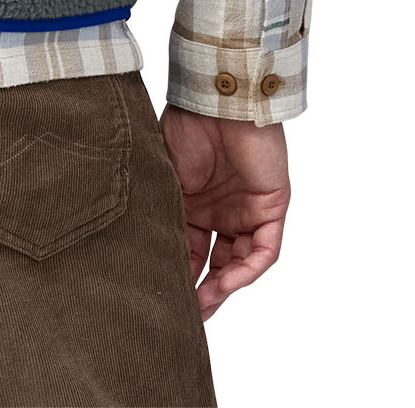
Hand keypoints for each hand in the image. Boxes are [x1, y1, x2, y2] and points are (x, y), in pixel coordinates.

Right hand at [159, 107, 289, 318]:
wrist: (216, 100)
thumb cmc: (185, 127)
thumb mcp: (165, 178)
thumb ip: (163, 212)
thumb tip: (142, 251)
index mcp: (194, 202)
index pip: (190, 249)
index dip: (180, 274)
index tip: (165, 299)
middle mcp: (222, 209)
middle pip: (217, 262)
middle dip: (204, 291)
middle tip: (189, 315)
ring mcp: (247, 208)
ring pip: (241, 261)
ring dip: (226, 286)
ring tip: (205, 305)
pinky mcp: (271, 206)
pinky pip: (264, 249)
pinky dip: (248, 269)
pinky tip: (228, 282)